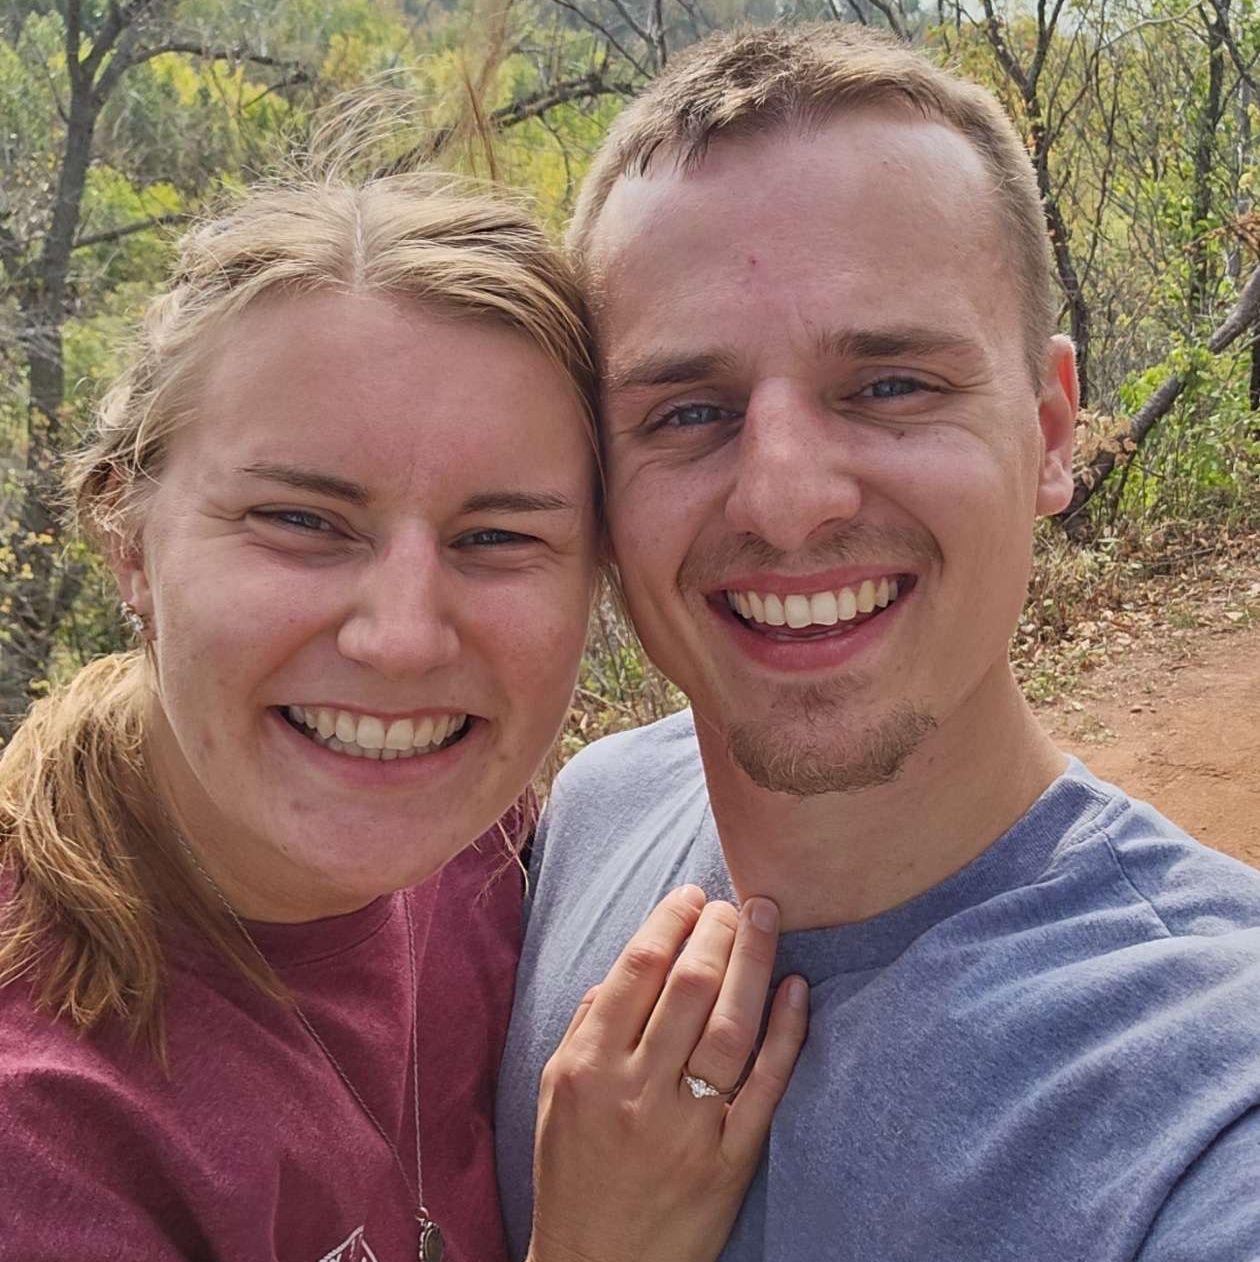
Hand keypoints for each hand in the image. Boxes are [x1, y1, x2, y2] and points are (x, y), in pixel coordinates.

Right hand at [526, 885, 808, 1261]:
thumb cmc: (574, 1173)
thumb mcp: (553, 1094)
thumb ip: (586, 1026)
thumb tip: (625, 967)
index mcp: (587, 1067)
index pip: (637, 969)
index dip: (670, 921)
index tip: (691, 897)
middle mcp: (636, 1091)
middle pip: (690, 987)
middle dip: (717, 930)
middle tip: (734, 903)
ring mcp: (687, 1127)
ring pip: (731, 1026)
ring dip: (753, 962)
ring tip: (765, 920)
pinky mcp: (731, 1161)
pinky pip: (767, 1085)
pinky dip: (787, 1031)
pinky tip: (795, 988)